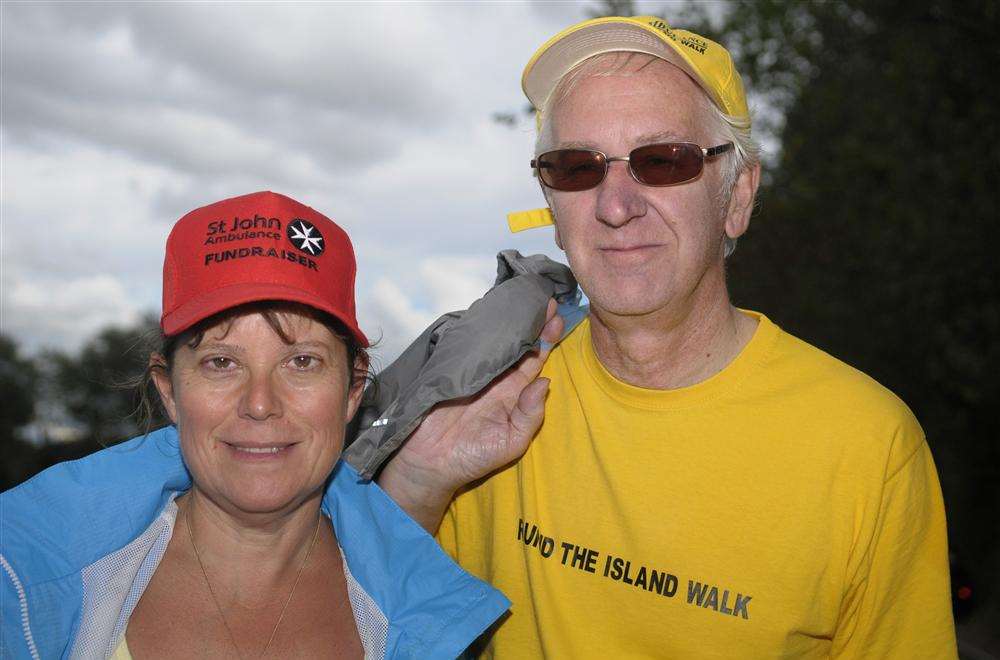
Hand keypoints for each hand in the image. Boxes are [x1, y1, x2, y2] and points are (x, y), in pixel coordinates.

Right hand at [378, 299, 563, 531]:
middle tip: (545, 298)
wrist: (427, 464)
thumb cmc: (472, 457)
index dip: (547, 339)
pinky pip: (466, 344)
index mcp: (513, 393)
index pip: (534, 360)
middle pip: (517, 343)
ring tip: (522, 298)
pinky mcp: (450, 367)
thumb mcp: (511, 441)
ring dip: (507, 320)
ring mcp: (472, 370)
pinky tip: (488, 311)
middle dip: (532, 321)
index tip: (558, 318)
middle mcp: (496, 377)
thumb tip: (546, 381)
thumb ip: (530, 414)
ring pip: (494, 340)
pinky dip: (477, 328)